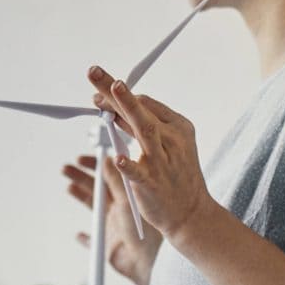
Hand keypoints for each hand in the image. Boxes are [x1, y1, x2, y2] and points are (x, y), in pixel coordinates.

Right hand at [63, 150, 160, 284]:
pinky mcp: (105, 244)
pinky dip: (85, 238)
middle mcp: (118, 208)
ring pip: (92, 206)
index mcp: (126, 196)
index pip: (109, 175)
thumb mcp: (128, 200)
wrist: (147, 261)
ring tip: (68, 186)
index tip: (82, 158)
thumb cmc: (143, 230)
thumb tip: (107, 158)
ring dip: (79, 195)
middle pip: (97, 187)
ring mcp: (111, 225)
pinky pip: (92, 240)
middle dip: (81, 177)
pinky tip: (78, 235)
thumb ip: (117, 180)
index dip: (95, 166)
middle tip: (66, 168)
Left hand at [89, 69, 213, 241]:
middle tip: (93, 71)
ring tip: (112, 92)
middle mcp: (172, 140)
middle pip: (140, 109)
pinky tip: (118, 158)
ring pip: (143, 131)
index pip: (145, 103)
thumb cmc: (175, 175)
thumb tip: (116, 106)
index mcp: (177, 126)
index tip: (100, 88)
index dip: (119, 94)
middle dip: (115, 89)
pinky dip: (129, 165)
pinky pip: (139, 173)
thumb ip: (144, 126)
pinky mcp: (153, 184)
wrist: (191, 213)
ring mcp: (163, 161)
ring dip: (126, 109)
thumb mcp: (167, 145)